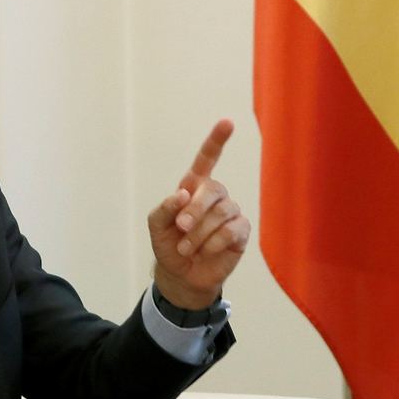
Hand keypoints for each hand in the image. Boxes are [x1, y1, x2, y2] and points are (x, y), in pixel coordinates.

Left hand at [148, 119, 248, 310]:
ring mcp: (230, 213)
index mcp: (194, 187)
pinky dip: (214, 243)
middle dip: (195, 210)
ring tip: (187, 247)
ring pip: (221, 213)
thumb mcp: (156, 226)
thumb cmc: (169, 245)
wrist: (182, 275)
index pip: (207, 159)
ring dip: (199, 233)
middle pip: (212, 189)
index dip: (217, 140)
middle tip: (180, 227)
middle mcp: (215, 196)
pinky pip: (231, 230)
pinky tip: (205, 251)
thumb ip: (165, 208)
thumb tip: (183, 194)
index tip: (227, 122)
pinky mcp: (241, 231)